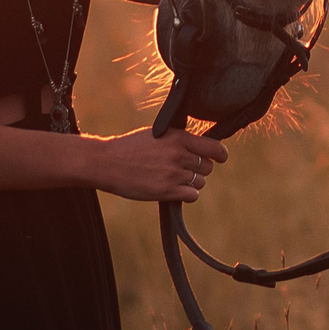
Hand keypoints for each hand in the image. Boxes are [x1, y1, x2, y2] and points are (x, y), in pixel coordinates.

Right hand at [91, 125, 230, 202]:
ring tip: (174, 179)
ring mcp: (172, 173)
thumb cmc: (131, 147)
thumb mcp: (158, 134)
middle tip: (184, 169)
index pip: (213, 147)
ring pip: (200, 182)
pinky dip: (186, 194)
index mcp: (177, 137)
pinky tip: (174, 190)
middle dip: (199, 169)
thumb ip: (180, 139)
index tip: (221, 158)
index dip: (220, 154)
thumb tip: (203, 147)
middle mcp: (178, 154)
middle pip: (207, 167)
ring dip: (191, 183)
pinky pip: (192, 195)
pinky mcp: (165, 190)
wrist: (107, 162)